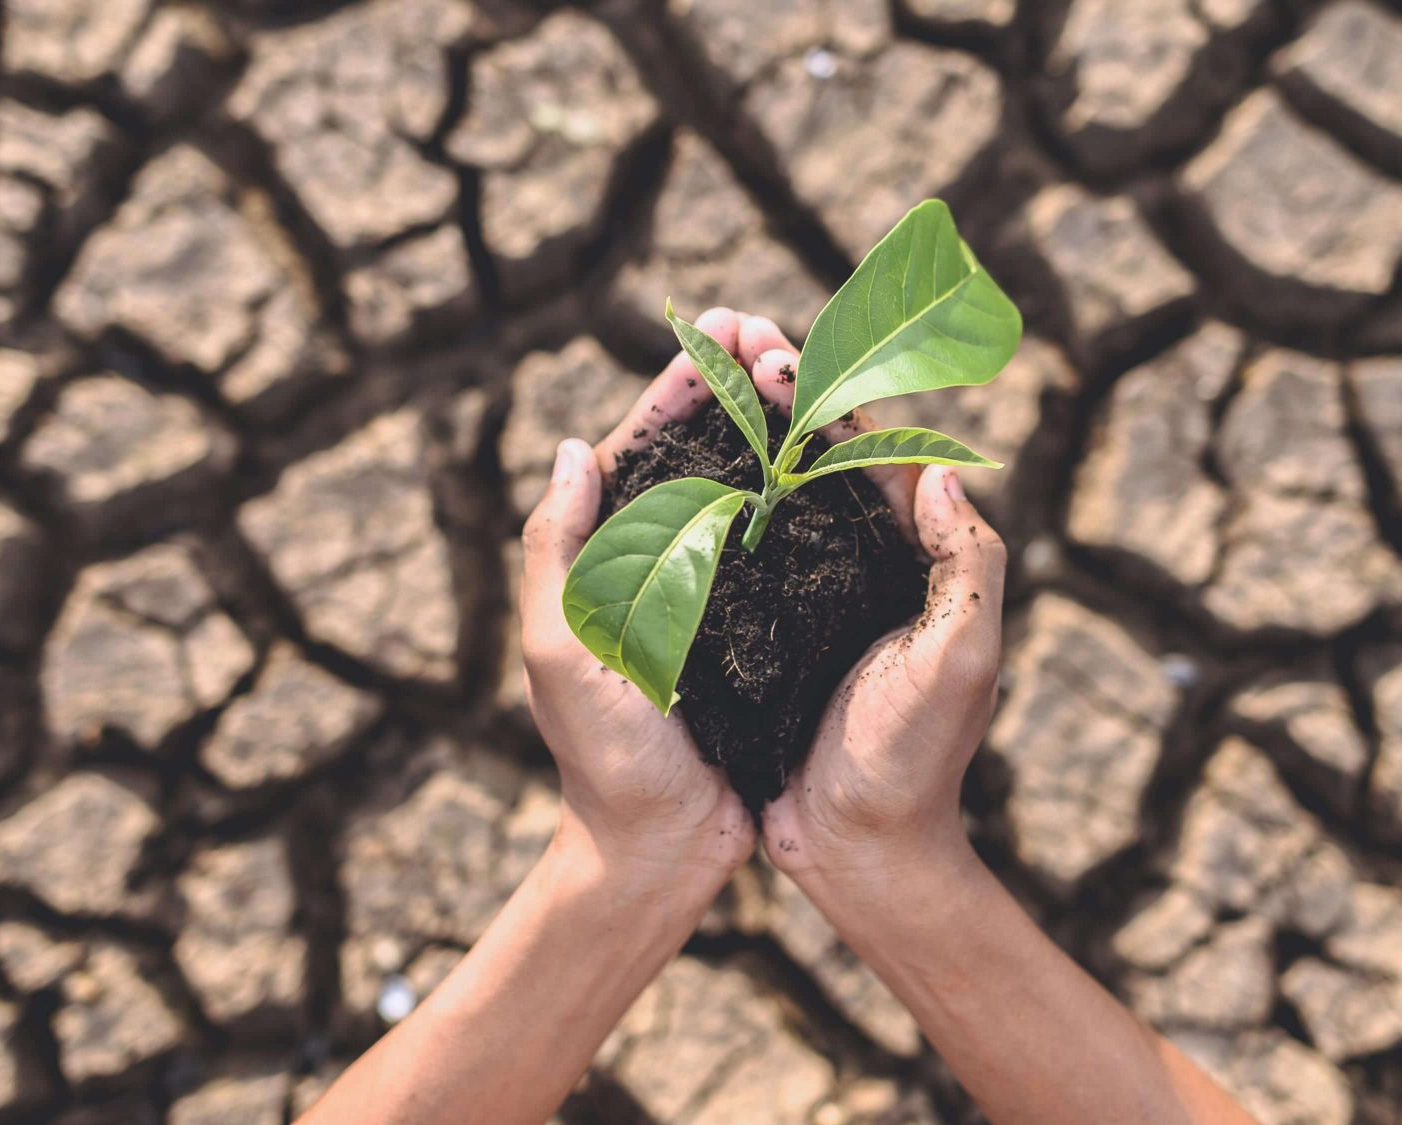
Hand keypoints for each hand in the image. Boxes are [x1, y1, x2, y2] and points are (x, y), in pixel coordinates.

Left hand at [518, 308, 790, 892]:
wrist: (662, 849)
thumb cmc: (604, 759)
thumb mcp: (563, 651)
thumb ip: (557, 552)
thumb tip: (573, 449)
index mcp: (606, 559)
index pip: (641, 447)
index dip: (681, 383)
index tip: (722, 326)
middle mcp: (661, 564)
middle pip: (701, 452)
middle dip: (736, 384)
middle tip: (776, 331)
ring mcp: (714, 593)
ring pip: (749, 487)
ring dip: (777, 427)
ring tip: (813, 372)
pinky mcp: (764, 627)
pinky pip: (789, 545)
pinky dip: (811, 495)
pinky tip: (844, 460)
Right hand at [734, 328, 1008, 888]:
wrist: (858, 852)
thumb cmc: (913, 761)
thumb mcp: (961, 661)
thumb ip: (970, 566)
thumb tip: (944, 470)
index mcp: (912, 560)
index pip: (871, 453)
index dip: (825, 394)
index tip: (775, 345)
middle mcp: (861, 567)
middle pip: (816, 458)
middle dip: (774, 391)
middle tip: (727, 332)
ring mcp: (809, 599)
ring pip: (771, 495)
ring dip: (737, 433)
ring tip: (696, 376)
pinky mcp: (765, 635)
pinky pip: (735, 554)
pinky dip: (708, 505)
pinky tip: (668, 474)